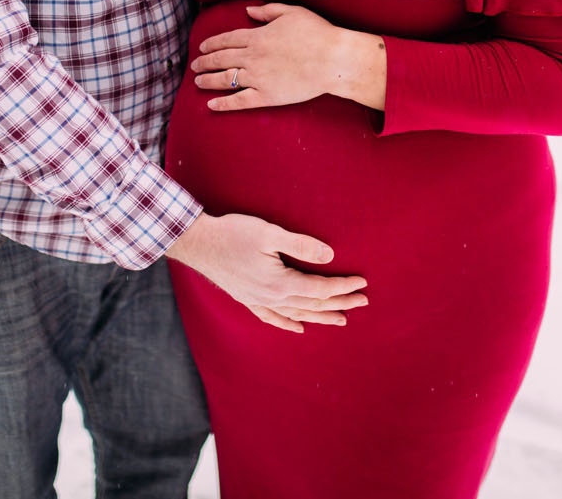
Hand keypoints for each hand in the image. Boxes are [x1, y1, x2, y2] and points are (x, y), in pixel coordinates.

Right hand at [164, 212, 367, 332]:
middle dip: (340, 303)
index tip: (361, 283)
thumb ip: (301, 245)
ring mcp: (258, 301)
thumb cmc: (233, 233)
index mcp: (280, 283)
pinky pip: (273, 318)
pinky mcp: (247, 300)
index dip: (343, 287)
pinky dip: (288, 324)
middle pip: (313, 305)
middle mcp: (272, 298)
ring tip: (342, 319)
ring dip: (322, 316)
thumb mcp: (270, 234)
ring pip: (297, 314)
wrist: (199, 244)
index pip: (320, 289)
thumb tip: (329, 256)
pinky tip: (300, 328)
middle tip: (363, 302)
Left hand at [190, 3, 386, 111]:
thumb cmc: (317, 33)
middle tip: (194, 66)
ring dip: (208, 81)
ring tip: (197, 82)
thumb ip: (267, 11)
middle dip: (204, 62)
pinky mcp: (266, 96)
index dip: (211, 44)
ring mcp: (257, 78)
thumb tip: (247, 11)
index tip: (202, 48)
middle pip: (221, 59)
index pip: (226, 40)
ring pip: (225, 80)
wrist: (333, 60)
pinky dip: (223, 104)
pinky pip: (239, 101)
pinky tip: (211, 105)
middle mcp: (252, 57)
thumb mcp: (291, 12)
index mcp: (257, 37)